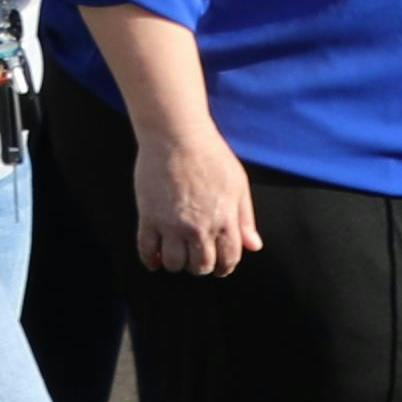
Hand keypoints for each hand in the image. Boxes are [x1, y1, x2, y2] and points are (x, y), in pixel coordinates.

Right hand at [133, 120, 260, 275]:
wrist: (176, 134)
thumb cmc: (210, 155)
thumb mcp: (238, 184)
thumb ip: (245, 218)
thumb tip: (254, 246)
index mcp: (225, 219)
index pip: (229, 259)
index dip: (225, 267)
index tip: (219, 265)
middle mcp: (199, 227)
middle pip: (200, 266)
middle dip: (201, 267)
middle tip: (196, 259)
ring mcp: (172, 224)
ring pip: (174, 263)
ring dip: (176, 264)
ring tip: (176, 253)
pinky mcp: (149, 217)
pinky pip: (147, 251)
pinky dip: (151, 261)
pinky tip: (155, 258)